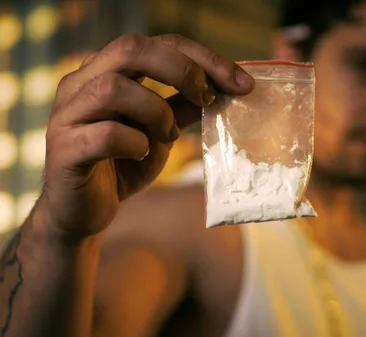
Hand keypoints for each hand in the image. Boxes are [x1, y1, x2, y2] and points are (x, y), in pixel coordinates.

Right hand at [37, 34, 253, 238]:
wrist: (84, 212)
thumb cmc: (122, 165)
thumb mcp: (160, 131)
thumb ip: (182, 106)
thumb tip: (224, 88)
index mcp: (107, 71)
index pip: (159, 43)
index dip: (204, 58)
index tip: (242, 82)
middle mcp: (81, 83)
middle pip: (132, 48)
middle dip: (182, 70)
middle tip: (207, 99)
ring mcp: (68, 114)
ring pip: (114, 87)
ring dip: (156, 111)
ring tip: (168, 135)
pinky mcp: (64, 149)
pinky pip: (104, 134)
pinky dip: (134, 143)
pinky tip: (141, 154)